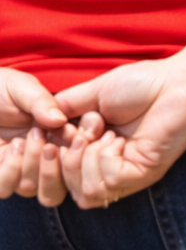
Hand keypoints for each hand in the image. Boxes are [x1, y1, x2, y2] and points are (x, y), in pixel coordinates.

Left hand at [0, 67, 74, 205]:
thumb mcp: (21, 88)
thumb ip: (42, 102)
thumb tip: (60, 121)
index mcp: (61, 134)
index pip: (84, 154)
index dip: (84, 151)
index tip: (78, 137)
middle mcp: (47, 157)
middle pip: (67, 184)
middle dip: (60, 166)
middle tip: (50, 144)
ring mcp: (23, 170)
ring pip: (40, 191)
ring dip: (34, 165)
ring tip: (24, 140)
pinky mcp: (0, 177)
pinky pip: (10, 188)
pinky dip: (13, 171)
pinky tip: (11, 148)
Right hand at [53, 54, 185, 208]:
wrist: (180, 80)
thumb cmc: (143, 84)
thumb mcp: (93, 95)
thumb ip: (64, 110)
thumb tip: (39, 124)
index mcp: (93, 152)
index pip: (54, 175)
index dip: (44, 155)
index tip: (52, 128)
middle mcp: (108, 168)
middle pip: (63, 190)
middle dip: (61, 159)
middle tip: (78, 130)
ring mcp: (126, 174)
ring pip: (84, 192)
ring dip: (83, 159)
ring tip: (101, 133)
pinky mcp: (143, 174)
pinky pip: (106, 183)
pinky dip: (102, 160)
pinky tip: (116, 140)